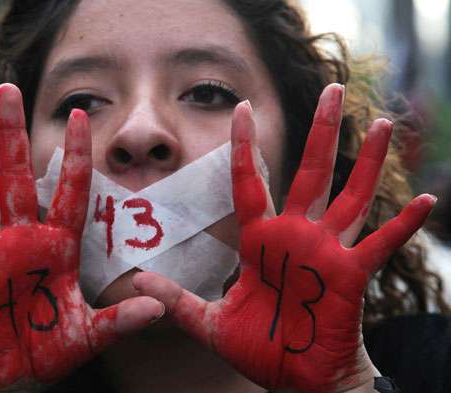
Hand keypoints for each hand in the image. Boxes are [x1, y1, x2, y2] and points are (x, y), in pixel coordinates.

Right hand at [0, 84, 163, 391]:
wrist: (17, 375)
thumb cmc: (53, 348)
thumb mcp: (90, 335)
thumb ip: (120, 321)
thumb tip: (158, 306)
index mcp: (57, 247)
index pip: (68, 191)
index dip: (75, 155)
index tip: (83, 116)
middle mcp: (21, 240)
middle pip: (14, 179)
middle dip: (12, 136)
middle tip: (9, 89)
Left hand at [134, 84, 434, 392]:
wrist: (297, 380)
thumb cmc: (260, 348)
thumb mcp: (210, 323)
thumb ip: (178, 300)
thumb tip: (139, 281)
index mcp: (260, 241)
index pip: (250, 183)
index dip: (244, 147)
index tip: (240, 107)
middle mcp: (295, 236)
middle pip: (311, 173)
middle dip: (322, 131)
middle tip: (335, 88)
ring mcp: (326, 252)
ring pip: (350, 197)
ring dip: (368, 162)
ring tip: (384, 124)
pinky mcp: (351, 276)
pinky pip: (380, 245)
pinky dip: (402, 226)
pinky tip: (425, 199)